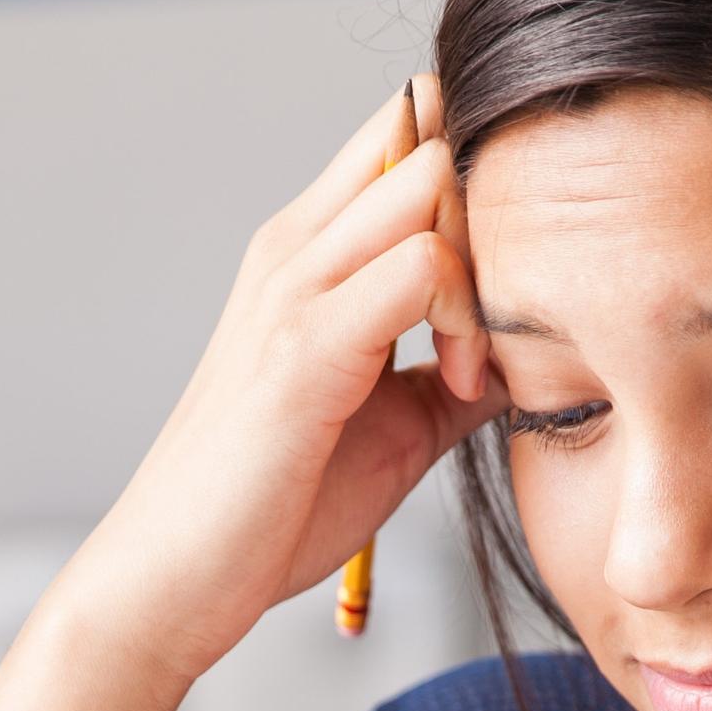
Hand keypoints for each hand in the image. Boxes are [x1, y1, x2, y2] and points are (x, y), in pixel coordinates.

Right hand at [66, 80, 506, 687]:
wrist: (176, 578)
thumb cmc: (271, 507)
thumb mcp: (394, 426)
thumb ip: (455, 375)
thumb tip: (535, 357)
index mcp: (309, 254)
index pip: (404, 133)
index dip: (477, 180)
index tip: (505, 284)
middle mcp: (296, 246)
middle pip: (425, 132)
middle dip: (493, 211)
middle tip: (501, 319)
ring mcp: (294, 286)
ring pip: (428, 178)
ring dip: (482, 259)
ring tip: (476, 361)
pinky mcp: (304, 344)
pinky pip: (420, 265)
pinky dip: (466, 314)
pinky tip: (462, 385)